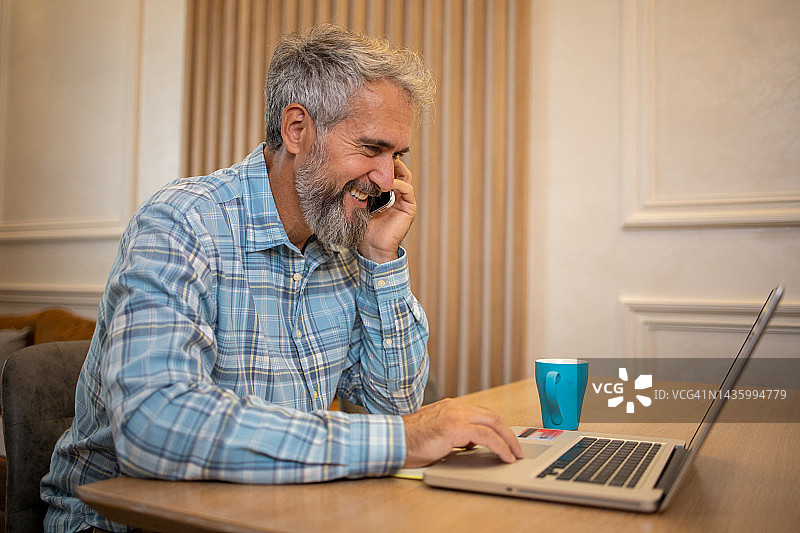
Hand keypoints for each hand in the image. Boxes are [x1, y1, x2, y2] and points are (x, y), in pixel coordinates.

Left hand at [357, 158, 415, 263]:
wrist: (372, 248)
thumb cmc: (364, 229)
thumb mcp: (358, 205)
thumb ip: (357, 191)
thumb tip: (344, 175)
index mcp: (386, 193)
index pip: (386, 171)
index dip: (380, 162)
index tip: (368, 156)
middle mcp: (397, 194)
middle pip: (398, 170)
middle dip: (388, 162)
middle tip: (377, 156)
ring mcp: (404, 200)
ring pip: (404, 176)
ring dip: (393, 170)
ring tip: (381, 167)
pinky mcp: (409, 207)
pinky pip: (407, 190)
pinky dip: (398, 184)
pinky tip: (386, 184)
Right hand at [402, 398, 524, 467]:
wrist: (393, 441)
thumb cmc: (410, 441)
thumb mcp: (438, 435)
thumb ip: (455, 435)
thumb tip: (472, 445)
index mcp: (451, 407)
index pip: (482, 414)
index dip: (498, 428)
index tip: (507, 440)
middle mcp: (455, 407)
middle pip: (493, 416)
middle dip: (509, 433)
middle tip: (517, 448)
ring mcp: (456, 415)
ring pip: (494, 423)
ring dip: (509, 441)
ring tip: (515, 455)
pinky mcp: (455, 427)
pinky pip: (487, 436)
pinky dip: (500, 446)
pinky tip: (505, 456)